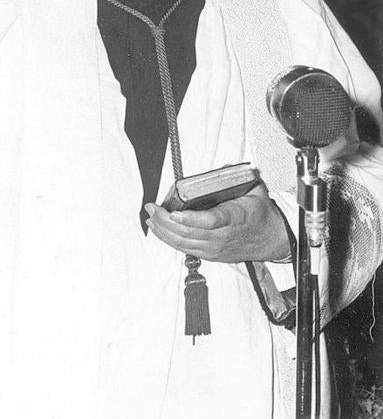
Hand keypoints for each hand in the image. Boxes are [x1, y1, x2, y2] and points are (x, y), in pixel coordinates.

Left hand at [144, 185, 290, 262]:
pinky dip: (169, 240)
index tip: (175, 213)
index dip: (191, 219)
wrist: (271, 239)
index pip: (211, 220)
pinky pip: (186, 249)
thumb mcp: (255, 189)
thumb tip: (220, 169)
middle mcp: (223, 235)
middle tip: (152, 207)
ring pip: (184, 242)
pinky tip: (159, 230)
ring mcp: (216, 247)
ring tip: (151, 217)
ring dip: (163, 230)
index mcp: (235, 216)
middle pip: (190, 232)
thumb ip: (237, 177)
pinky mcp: (211, 254)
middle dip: (166, 220)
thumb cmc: (260, 213)